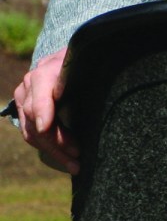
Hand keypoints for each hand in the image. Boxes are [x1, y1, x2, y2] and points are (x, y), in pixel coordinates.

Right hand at [13, 47, 79, 174]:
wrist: (74, 57)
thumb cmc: (86, 60)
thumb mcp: (87, 62)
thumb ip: (82, 72)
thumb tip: (74, 86)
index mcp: (47, 68)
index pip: (39, 88)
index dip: (42, 108)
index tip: (46, 126)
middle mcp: (30, 83)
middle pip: (36, 117)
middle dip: (56, 140)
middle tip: (77, 155)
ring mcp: (25, 98)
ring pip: (32, 131)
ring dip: (53, 150)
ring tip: (74, 163)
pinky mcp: (25, 110)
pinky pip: (31, 134)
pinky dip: (47, 148)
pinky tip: (65, 158)